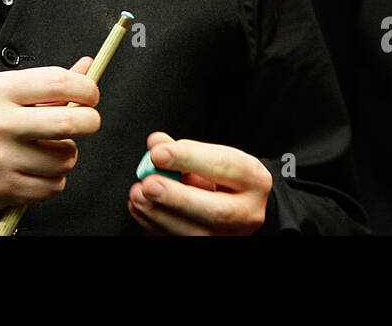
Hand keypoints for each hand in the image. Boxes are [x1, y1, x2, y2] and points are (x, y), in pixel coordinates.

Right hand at [0, 56, 98, 211]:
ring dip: (66, 153)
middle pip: (69, 122)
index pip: (58, 83)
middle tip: (85, 120)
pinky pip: (53, 186)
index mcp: (0, 91)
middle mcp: (0, 124)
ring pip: (66, 158)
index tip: (90, 94)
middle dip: (89, 121)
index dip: (86, 89)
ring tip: (47, 147)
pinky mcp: (4, 189)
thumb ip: (45, 82)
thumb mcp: (1, 87)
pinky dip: (54, 178)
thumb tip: (86, 69)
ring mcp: (2, 159)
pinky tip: (37, 168)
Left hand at [127, 131, 272, 234]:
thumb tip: (156, 144)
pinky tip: (141, 208)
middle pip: (216, 211)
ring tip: (138, 195)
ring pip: (197, 234)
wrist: (242, 206)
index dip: (189, 159)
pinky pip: (181, 241)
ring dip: (160, 214)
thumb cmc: (226, 178)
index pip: (224, 167)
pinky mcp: (211, 246)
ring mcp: (230, 236)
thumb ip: (185, 149)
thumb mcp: (214, 156)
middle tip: (149, 183)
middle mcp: (248, 212)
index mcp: (253, 179)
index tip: (158, 153)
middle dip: (178, 198)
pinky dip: (155, 225)